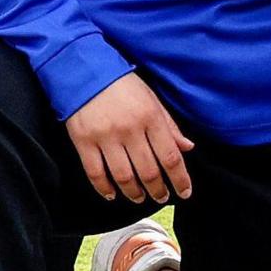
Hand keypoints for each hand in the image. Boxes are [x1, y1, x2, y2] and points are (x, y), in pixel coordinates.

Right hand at [66, 72, 194, 202]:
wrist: (86, 72)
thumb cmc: (123, 86)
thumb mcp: (152, 100)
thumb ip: (169, 126)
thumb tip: (187, 147)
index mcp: (151, 118)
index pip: (170, 156)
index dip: (180, 178)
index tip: (184, 192)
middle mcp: (130, 130)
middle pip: (148, 171)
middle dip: (158, 190)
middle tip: (162, 198)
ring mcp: (105, 137)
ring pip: (123, 176)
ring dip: (134, 193)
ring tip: (140, 198)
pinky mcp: (83, 141)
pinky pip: (95, 172)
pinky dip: (104, 188)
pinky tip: (112, 194)